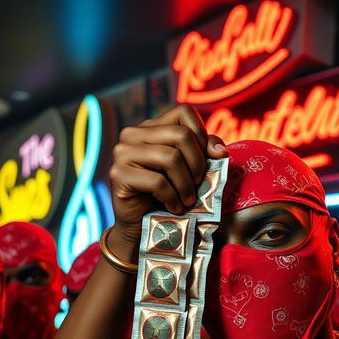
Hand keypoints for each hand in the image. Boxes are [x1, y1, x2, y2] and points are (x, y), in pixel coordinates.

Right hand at [108, 104, 227, 246]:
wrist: (140, 226)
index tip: (208, 161)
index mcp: (150, 127)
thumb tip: (220, 150)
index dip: (202, 135)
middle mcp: (132, 134)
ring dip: (186, 183)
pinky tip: (174, 207)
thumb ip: (203, 153)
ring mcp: (122, 153)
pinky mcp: (118, 174)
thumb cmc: (166, 196)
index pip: (184, 112)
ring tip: (188, 200)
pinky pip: (157, 181)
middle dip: (197, 164)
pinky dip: (172, 197)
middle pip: (180, 136)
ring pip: (170, 157)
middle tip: (199, 185)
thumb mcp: (188, 171)